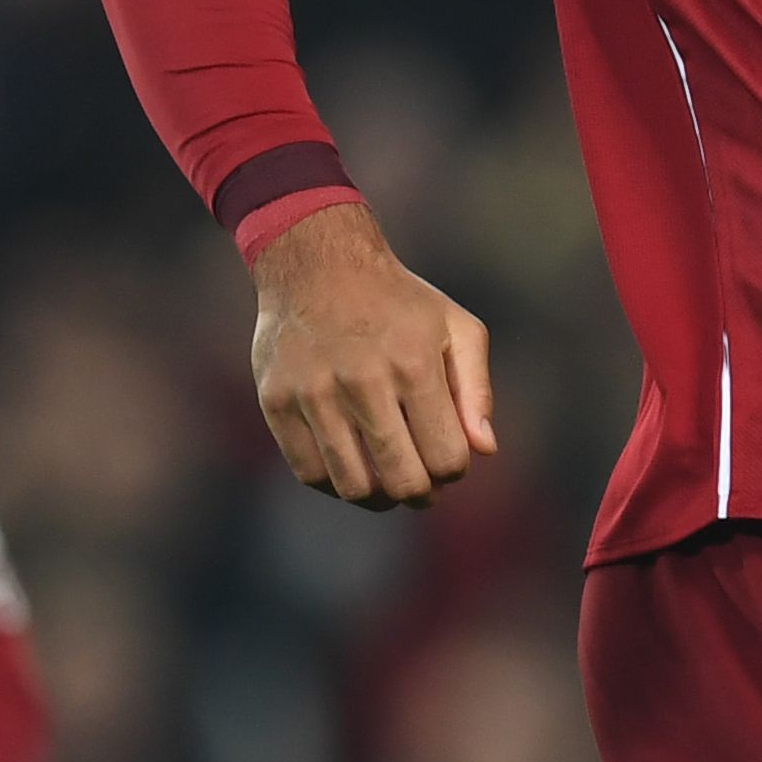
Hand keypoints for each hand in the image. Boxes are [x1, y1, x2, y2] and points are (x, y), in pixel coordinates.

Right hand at [252, 202, 497, 507]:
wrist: (316, 263)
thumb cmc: (398, 303)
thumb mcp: (455, 328)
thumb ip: (476, 390)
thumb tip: (484, 451)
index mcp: (414, 364)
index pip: (446, 459)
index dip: (453, 471)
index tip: (448, 460)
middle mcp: (363, 380)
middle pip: (402, 481)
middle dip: (421, 494)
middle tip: (422, 486)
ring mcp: (314, 393)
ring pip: (353, 486)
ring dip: (379, 497)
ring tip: (388, 484)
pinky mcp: (277, 401)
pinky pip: (309, 473)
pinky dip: (335, 484)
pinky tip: (352, 470)